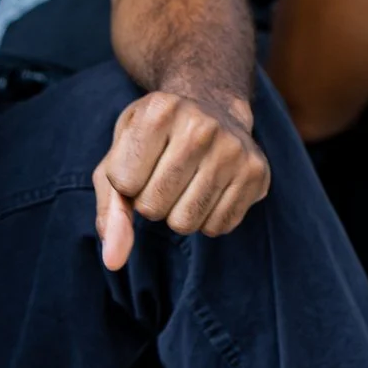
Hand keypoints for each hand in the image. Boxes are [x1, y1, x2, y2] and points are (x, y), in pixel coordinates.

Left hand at [94, 90, 271, 268]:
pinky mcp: (256, 173)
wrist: (213, 107)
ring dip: (177, 213)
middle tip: (165, 174)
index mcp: (160, 110)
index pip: (124, 183)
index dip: (126, 183)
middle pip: (154, 206)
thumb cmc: (156, 138)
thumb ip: (111, 209)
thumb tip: (114, 261)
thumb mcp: (121, 156)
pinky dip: (206, 218)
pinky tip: (210, 189)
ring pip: (185, 223)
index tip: (142, 160)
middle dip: (151, 201)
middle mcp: (201, 126)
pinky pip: (217, 228)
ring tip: (186, 183)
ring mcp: (233, 149)